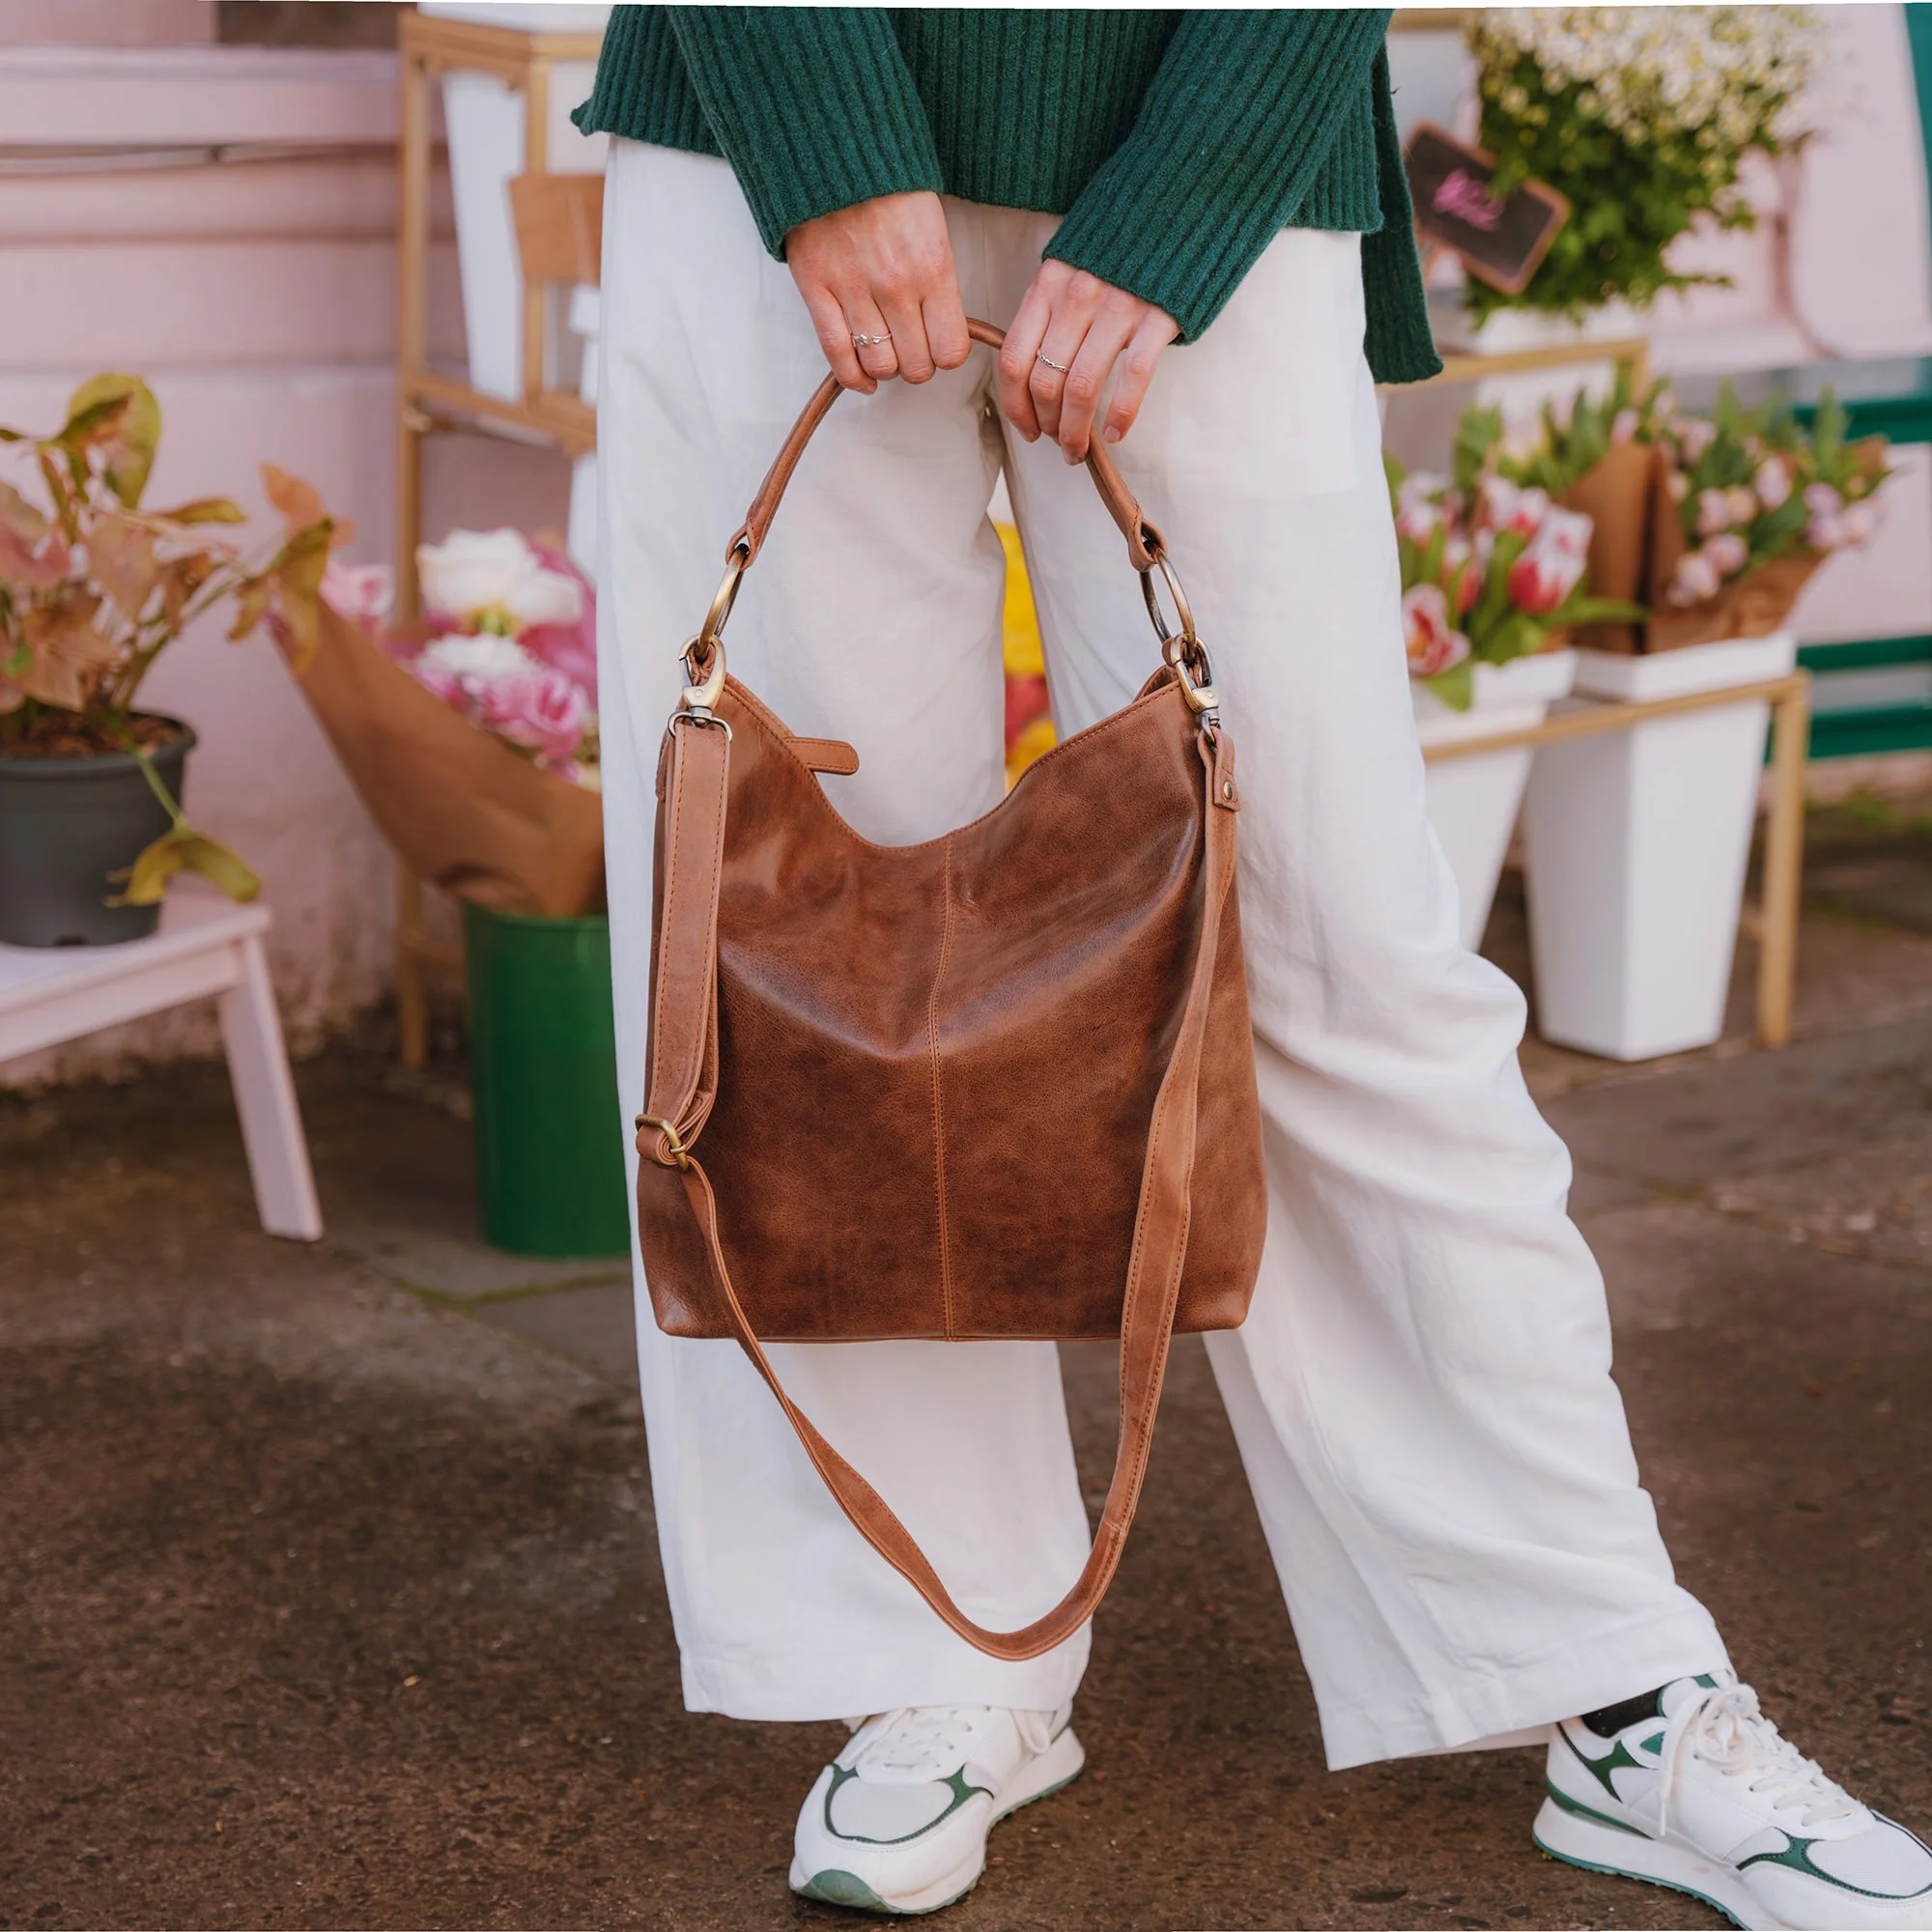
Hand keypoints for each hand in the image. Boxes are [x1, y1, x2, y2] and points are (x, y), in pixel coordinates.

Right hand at [785, 192, 970, 393]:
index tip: (939, 343)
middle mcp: (896, 285)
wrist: (835, 148)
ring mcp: (854, 289)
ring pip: (879, 366)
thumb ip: (939, 281)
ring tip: (885, 350)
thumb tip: (943, 331)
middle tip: (911, 346)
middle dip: (917, 364)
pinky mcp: (816, 288)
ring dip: (886, 367)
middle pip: (916, 366)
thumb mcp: (933, 227)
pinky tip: (863, 378)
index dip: (946, 354)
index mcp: (933, 268)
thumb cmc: (889, 186)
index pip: (950, 350)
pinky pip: (837, 355)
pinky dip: (852, 377)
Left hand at [998, 262, 1178, 462]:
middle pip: (1045, 381)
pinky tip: (1115, 434)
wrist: (1178, 208)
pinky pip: (1132, 378)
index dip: (1016, 406)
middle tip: (1058, 443)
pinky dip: (1121, 415)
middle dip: (1047, 425)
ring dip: (1076, 431)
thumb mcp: (1069, 266)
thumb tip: (1031, 375)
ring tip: (1078, 450)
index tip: (1027, 429)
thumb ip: (1048, 311)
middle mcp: (1077, 295)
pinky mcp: (1157, 316)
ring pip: (1082, 388)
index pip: (1014, 360)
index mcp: (1048, 285)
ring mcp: (1118, 306)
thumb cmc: (1118, 250)